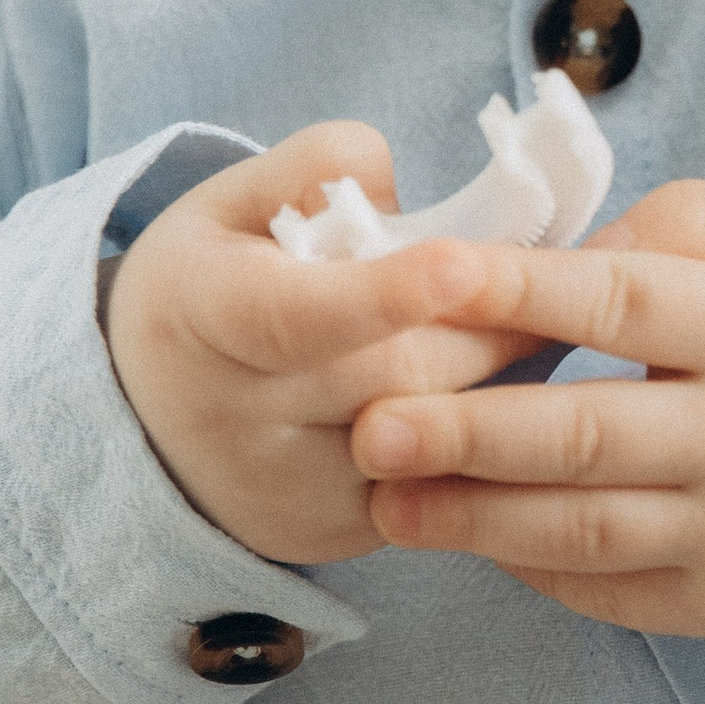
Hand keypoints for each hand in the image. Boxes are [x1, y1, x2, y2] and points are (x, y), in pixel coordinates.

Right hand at [104, 126, 537, 563]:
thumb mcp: (233, 203)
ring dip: (498, 380)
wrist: (151, 418)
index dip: (381, 293)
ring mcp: (285, 491)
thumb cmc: (213, 286)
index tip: (460, 264)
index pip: (293, 313)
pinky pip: (439, 485)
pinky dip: (481, 437)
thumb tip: (392, 184)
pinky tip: (501, 396)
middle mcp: (234, 418)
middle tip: (553, 282)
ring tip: (530, 328)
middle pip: (395, 372)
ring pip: (431, 435)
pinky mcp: (337, 535)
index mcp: (201, 313)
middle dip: (485, 324)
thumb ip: (312, 168)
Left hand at [350, 179, 704, 639]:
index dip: (519, 290)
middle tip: (372, 423)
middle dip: (468, 431)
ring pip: (581, 529)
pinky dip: (532, 567)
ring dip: (471, 518)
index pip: (621, 302)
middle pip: (583, 435)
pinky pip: (608, 590)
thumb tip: (571, 253)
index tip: (428, 277)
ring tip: (387, 496)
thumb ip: (682, 227)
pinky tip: (472, 536)